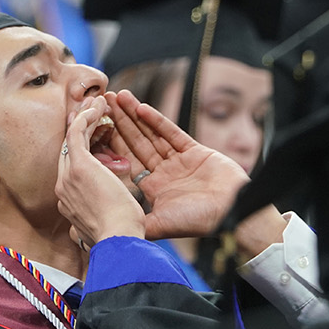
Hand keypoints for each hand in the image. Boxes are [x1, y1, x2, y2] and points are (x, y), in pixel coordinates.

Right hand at [54, 96, 144, 248]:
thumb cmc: (119, 240)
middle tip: (90, 111)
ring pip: (71, 139)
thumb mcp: (101, 228)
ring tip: (96, 103)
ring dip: (83, 118)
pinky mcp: (80, 165)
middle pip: (68, 151)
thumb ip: (93, 221)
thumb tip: (85, 230)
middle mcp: (63, 188)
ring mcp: (68, 176)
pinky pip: (78, 133)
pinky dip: (86, 117)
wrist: (118, 242)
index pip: (72, 170)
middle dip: (79, 129)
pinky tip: (97, 106)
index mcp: (69, 203)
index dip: (81, 150)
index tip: (93, 135)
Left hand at [105, 90, 249, 239]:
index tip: (96, 128)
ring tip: (119, 96)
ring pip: (152, 134)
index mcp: (153, 189)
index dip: (111, 144)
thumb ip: (137, 221)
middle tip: (104, 102)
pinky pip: (172, 133)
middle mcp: (164, 173)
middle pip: (136, 143)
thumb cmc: (198, 220)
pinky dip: (157, 121)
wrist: (232, 212)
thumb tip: (111, 231)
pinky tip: (142, 108)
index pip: (126, 161)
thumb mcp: (161, 224)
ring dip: (135, 116)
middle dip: (120, 123)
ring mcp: (179, 161)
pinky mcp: (195, 151)